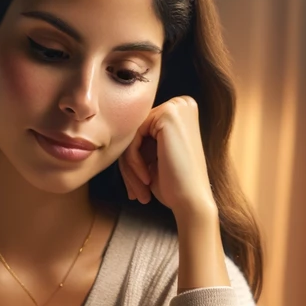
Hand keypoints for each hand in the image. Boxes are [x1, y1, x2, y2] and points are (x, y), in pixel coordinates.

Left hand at [117, 96, 216, 219]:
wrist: (192, 202)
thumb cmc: (175, 185)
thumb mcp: (154, 156)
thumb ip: (140, 139)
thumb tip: (112, 132)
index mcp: (180, 112)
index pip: (142, 132)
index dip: (133, 159)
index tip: (135, 187)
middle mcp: (181, 104)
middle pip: (136, 132)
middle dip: (129, 165)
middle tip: (134, 193)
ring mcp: (176, 106)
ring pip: (132, 135)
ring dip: (129, 168)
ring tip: (138, 192)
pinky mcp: (168, 114)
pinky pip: (133, 137)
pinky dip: (133, 162)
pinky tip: (147, 180)